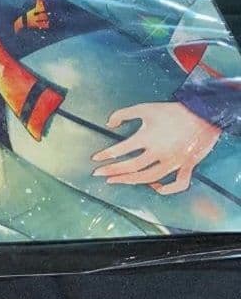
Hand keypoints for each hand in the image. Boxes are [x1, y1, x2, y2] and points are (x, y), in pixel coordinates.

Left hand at [91, 102, 221, 194]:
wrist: (204, 113)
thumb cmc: (173, 111)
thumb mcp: (145, 108)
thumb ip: (123, 114)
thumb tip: (108, 123)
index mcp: (147, 138)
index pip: (120, 149)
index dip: (105, 155)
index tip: (95, 159)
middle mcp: (159, 152)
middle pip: (131, 167)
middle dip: (112, 171)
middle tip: (98, 174)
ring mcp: (173, 161)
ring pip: (149, 178)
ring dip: (130, 181)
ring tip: (116, 180)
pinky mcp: (187, 165)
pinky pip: (179, 183)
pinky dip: (168, 189)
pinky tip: (155, 188)